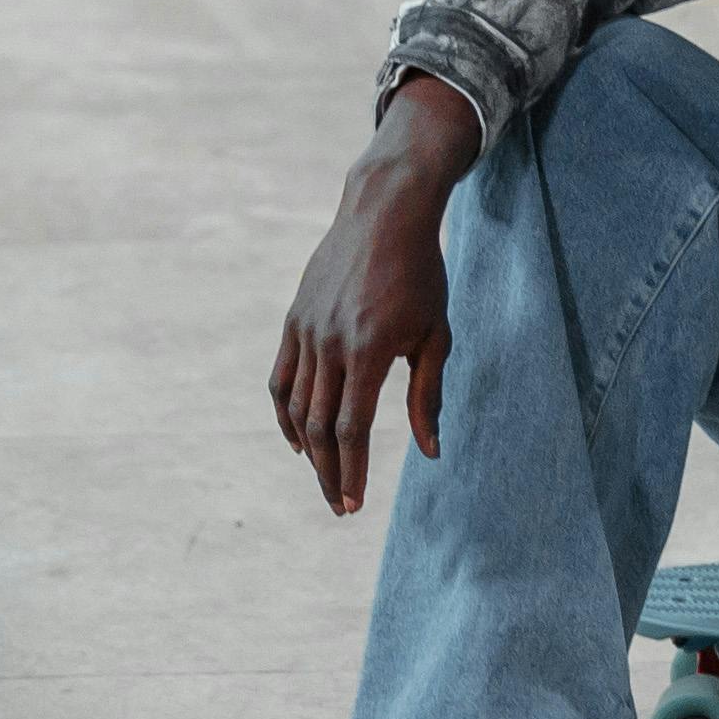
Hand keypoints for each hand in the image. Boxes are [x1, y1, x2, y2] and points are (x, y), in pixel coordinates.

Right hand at [272, 73, 483, 515]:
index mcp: (368, 349)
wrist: (384, 213)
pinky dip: (285, 413)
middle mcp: (329, 342)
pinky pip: (281, 378)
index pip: (351, 428)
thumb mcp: (436, 335)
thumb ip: (428, 395)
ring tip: (324, 477)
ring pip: (296, 406)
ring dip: (308, 450)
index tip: (355, 504)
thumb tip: (430, 451)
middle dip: (329, 472)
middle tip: (341, 505)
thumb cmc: (422, 274)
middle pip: (319, 426)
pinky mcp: (294, 319)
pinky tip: (298, 439)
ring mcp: (306, 329)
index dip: (352, 470)